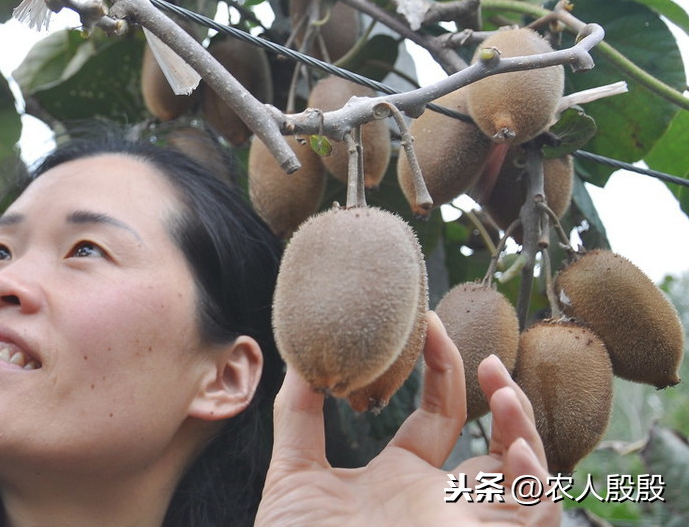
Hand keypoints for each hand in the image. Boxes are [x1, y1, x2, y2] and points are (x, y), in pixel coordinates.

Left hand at [254, 313, 558, 525]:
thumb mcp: (293, 476)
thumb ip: (297, 416)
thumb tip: (299, 356)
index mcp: (400, 477)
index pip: (438, 413)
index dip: (443, 367)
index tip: (432, 324)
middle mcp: (439, 500)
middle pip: (497, 443)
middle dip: (507, 399)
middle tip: (490, 361)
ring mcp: (462, 525)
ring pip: (526, 480)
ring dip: (526, 435)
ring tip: (504, 395)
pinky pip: (535, 520)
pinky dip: (536, 488)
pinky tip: (514, 455)